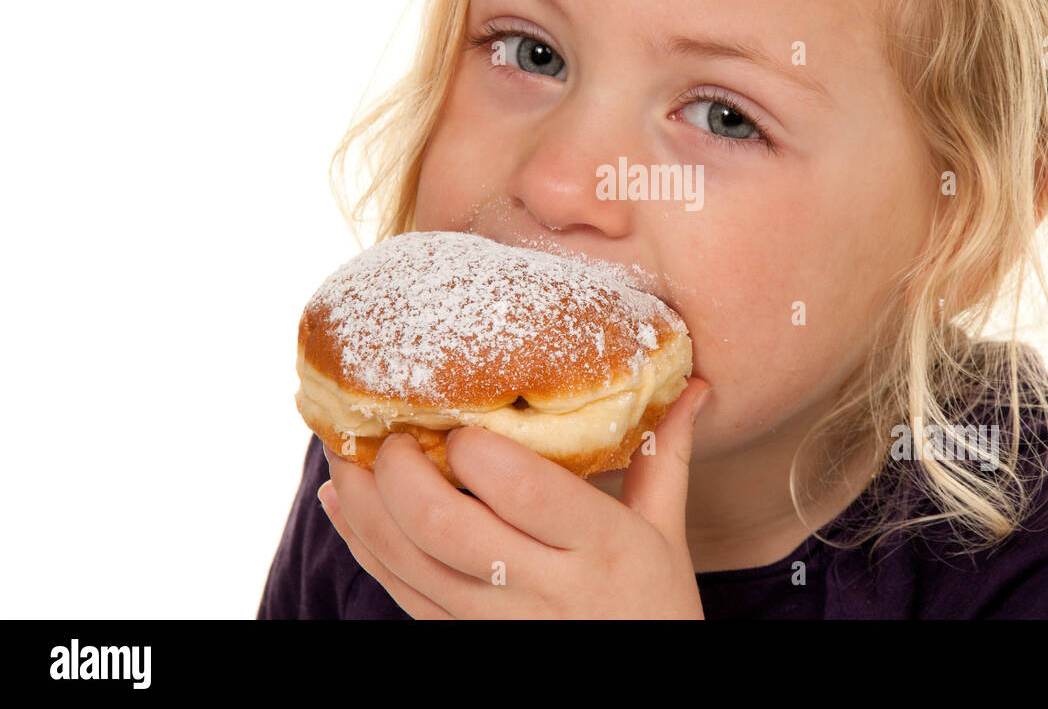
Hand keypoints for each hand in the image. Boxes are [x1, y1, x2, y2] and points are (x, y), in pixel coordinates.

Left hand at [318, 377, 711, 617]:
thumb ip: (666, 453)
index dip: (475, 448)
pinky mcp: (465, 642)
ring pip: (408, 561)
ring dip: (364, 503)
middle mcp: (545, 589)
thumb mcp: (667, 531)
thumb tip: (691, 381)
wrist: (643, 696)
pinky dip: (361, 544)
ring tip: (346, 450)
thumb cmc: (655, 605)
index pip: (523, 491)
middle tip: (392, 428)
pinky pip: (399, 593)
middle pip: (447, 526)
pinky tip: (344, 501)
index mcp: (602, 547)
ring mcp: (498, 623)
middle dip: (401, 469)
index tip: (459, 417)